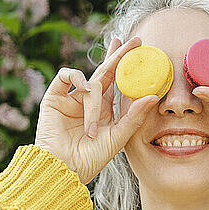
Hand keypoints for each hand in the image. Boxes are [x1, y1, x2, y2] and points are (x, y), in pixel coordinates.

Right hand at [34, 36, 159, 183]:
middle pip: (106, 71)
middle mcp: (89, 101)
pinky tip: (85, 89)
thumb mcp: (118, 137)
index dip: (127, 65)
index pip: (118, 82)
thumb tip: (154, 95)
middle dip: (119, 55)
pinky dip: (76, 78)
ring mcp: (71, 98)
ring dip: (94, 99)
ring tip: (92, 127)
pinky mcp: (54, 97)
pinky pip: (66, 76)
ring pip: (90, 81)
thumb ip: (135, 116)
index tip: (141, 49)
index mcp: (105, 110)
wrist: (62, 169)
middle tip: (133, 40)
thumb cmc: (91, 159)